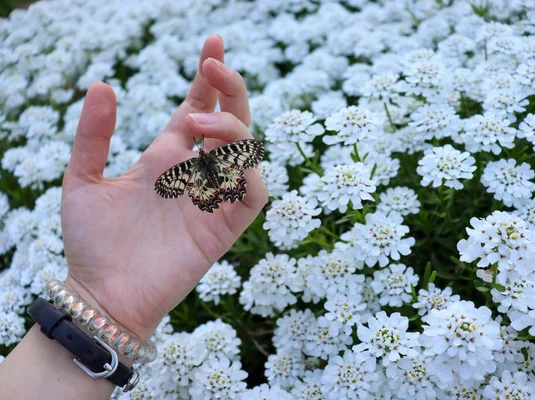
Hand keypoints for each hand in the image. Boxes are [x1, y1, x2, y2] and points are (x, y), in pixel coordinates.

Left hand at [60, 35, 267, 341]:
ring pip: (247, 152)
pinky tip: (220, 164)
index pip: (199, 108)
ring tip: (198, 125)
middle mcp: (195, 173)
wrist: (102, 293)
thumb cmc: (92, 243)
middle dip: (230, 90)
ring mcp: (213, 199)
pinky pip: (254, 193)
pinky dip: (248, 173)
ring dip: (232, 128)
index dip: (210, 78)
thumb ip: (94, 135)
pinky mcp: (224, 227)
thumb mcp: (83, 180)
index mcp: (167, 157)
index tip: (212, 43)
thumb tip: (104, 84)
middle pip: (231, 122)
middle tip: (214, 64)